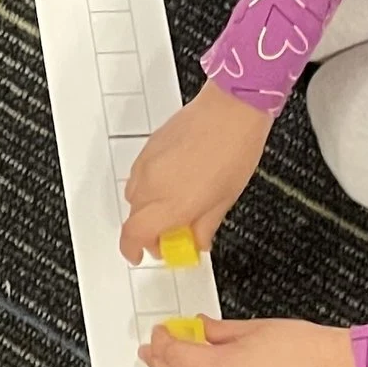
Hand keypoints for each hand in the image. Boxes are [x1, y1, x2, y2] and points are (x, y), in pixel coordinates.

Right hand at [117, 80, 272, 264]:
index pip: (135, 235)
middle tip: (172, 233)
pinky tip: (174, 183)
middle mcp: (152, 185)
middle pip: (134, 218)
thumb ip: (204, 227)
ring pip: (134, 196)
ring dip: (148, 208)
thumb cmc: (234, 151)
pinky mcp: (148, 148)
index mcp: (171, 204)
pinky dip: (149, 187)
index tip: (142, 256)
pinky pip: (139, 176)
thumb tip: (197, 239)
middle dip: (149, 231)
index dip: (134, 250)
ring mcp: (147, 164)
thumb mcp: (224, 201)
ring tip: (175, 207)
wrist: (230, 110)